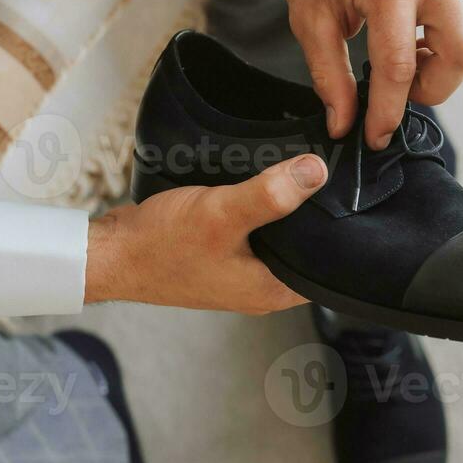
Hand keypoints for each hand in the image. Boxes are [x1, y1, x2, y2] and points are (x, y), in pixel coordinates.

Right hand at [83, 155, 326, 313]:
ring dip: (285, 206)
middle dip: (315, 214)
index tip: (351, 197)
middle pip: (306, 246)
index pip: (329, 266)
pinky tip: (261, 181)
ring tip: (300, 172)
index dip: (342, 233)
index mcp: (271, 289)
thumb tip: (316, 172)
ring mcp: (241, 270)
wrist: (111, 254)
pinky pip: (254, 228)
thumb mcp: (222, 214)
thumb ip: (271, 195)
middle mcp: (260, 285)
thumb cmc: (161, 247)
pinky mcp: (223, 253)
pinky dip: (259, 207)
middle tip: (328, 174)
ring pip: (280, 235)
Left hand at [277, 0, 462, 148]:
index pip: (399, 66)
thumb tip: (344, 123)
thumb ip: (329, 75)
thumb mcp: (310, 17)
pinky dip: (452, 45)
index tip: (375, 137)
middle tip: (399, 90)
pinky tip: (417, 40)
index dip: (387, 112)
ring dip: (448, 68)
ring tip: (409, 63)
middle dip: (434, 88)